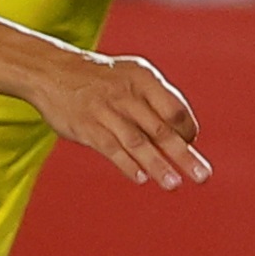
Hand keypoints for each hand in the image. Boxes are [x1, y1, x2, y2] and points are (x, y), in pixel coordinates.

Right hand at [29, 48, 208, 189]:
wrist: (52, 71)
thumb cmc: (101, 80)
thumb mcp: (131, 76)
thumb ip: (156, 102)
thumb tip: (185, 137)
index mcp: (144, 79)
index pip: (176, 109)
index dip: (188, 130)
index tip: (190, 144)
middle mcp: (127, 95)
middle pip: (162, 129)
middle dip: (184, 155)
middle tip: (203, 176)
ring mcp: (106, 112)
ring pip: (138, 143)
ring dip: (158, 165)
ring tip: (174, 184)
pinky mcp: (87, 127)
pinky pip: (112, 149)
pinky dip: (127, 164)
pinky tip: (141, 178)